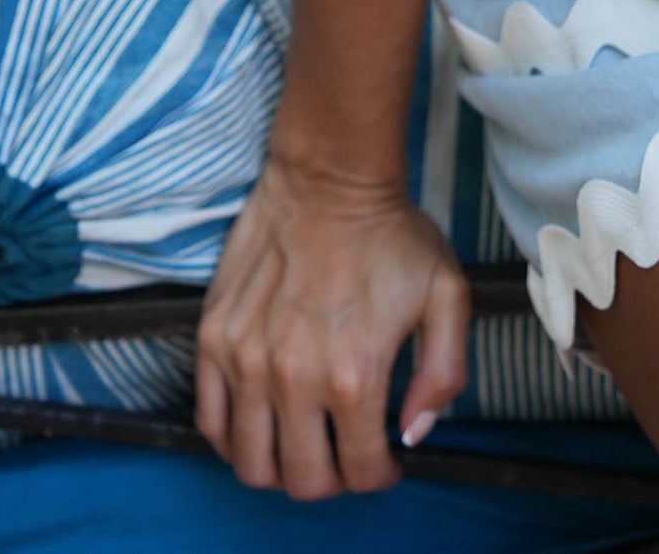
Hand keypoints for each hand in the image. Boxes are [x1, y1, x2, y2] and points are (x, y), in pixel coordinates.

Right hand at [195, 149, 469, 496]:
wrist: (329, 178)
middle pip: (302, 480)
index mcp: (355, 375)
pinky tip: (262, 423)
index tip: (384, 462)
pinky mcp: (213, 341)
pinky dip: (235, 440)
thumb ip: (444, 372)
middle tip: (345, 454)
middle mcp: (294, 378)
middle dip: (332, 479)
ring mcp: (246, 361)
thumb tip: (413, 433)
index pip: (361, 471)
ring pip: (251, 464)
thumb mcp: (447, 294)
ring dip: (281, 467)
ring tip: (304, 442)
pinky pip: (211, 423)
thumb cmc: (391, 233)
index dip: (379, 476)